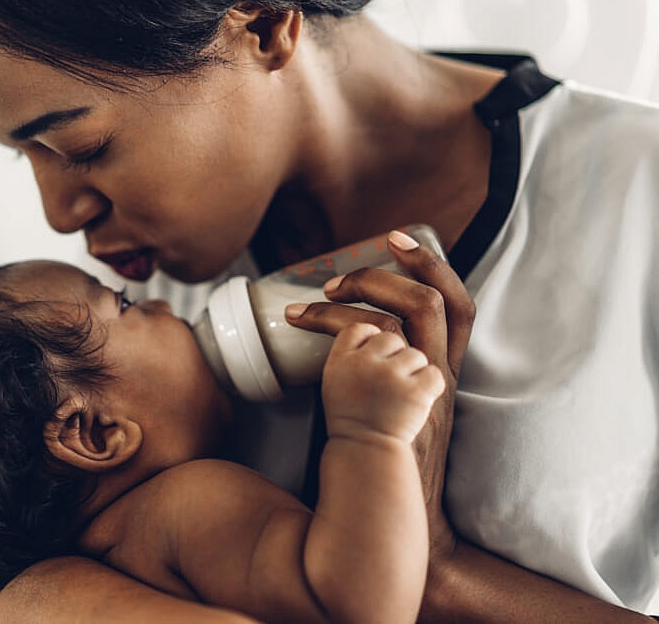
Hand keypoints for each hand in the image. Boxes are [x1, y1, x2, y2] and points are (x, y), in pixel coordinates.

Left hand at [285, 230, 475, 553]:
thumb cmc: (387, 466)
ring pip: (409, 316)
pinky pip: (371, 346)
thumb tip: (338, 342)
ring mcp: (424, 390)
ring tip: (323, 290)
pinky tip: (301, 322)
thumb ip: (381, 377)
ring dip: (364, 291)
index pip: (458, 306)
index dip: (431, 265)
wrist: (399, 520)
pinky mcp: (400, 404)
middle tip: (346, 269)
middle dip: (397, 268)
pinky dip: (334, 324)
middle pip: (440, 301)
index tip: (397, 239)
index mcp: (443, 373)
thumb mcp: (398, 411)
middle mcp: (441, 376)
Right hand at [322, 322, 443, 443]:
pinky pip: (433, 375)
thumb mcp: (336, 384)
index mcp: (340, 363)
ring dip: (414, 371)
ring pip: (415, 354)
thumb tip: (372, 328)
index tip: (372, 344)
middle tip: (394, 362)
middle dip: (396, 350)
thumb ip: (352, 355)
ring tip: (404, 391)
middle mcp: (364, 366)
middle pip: (388, 332)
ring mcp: (392, 379)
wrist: (367, 460)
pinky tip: (419, 400)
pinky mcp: (417, 395)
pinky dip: (430, 387)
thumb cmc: (354, 425)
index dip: (369, 331)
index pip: (357, 327)